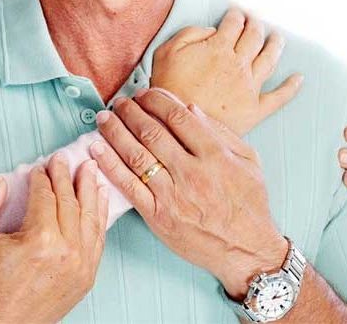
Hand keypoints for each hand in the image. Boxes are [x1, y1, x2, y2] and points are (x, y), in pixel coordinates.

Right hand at [0, 155, 108, 323]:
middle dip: (66, 176)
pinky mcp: (86, 279)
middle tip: (64, 159)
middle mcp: (65, 251)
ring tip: (90, 170)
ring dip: (90, 191)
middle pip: (70, 202)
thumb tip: (1, 181)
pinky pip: (98, 240)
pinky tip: (98, 201)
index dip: (42, 177)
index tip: (39, 166)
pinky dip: (99, 217)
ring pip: (90, 218)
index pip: (45, 195)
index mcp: (38, 239)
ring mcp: (80, 266)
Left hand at [90, 88, 286, 299]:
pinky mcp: (157, 215)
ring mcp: (172, 195)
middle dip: (130, 112)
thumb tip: (190, 108)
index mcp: (215, 156)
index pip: (177, 117)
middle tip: (120, 102)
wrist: (248, 252)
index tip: (145, 94)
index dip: (156, 100)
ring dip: (115, 132)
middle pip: (151, 132)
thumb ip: (221, 132)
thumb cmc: (249, 205)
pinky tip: (97, 148)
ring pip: (136, 155)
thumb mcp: (248, 162)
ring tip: (104, 118)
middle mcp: (191, 172)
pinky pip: (128, 186)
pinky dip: (110, 165)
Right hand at [152, 8, 302, 134]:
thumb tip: (212, 30)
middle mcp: (238, 64)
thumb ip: (190, 34)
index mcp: (218, 48)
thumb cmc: (167, 87)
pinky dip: (291, 87)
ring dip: (275, 45)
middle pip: (254, 37)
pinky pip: (279, 96)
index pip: (233, 24)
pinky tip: (298, 78)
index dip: (236, 15)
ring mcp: (249, 87)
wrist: (175, 123)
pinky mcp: (255, 109)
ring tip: (277, 37)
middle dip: (256, 24)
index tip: (236, 12)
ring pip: (270, 59)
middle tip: (255, 19)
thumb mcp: (166, 51)